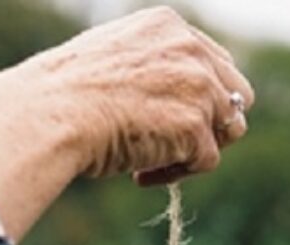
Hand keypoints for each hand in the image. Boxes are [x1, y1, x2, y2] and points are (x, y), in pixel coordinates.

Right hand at [16, 6, 253, 183]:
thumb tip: (162, 102)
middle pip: (236, 94)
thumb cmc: (63, 93)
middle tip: (178, 144)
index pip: (213, 62)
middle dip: (214, 122)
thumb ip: (148, 69)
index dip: (200, 96)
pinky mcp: (196, 128)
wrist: (52, 112)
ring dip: (197, 151)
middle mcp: (192, 50)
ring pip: (228, 130)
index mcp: (169, 26)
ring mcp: (199, 88)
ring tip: (153, 162)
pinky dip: (176, 174)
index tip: (172, 117)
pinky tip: (139, 175)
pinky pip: (205, 162)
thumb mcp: (111, 58)